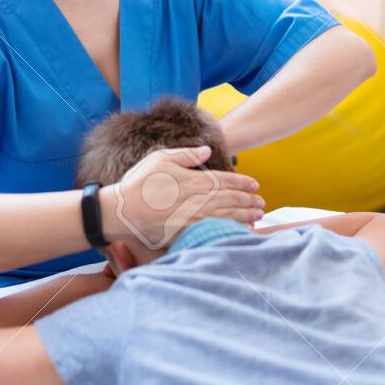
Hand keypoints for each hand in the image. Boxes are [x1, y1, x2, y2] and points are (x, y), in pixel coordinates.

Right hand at [102, 144, 264, 250]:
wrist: (121, 211)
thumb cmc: (139, 182)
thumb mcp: (160, 158)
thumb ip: (186, 154)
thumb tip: (206, 150)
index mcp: (193, 180)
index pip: (225, 181)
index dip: (243, 183)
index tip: (255, 185)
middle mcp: (197, 200)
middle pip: (231, 200)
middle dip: (249, 201)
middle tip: (262, 203)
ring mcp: (193, 219)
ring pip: (227, 216)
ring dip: (245, 215)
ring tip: (257, 216)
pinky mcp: (187, 233)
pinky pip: (215, 231)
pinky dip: (231, 230)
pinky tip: (241, 230)